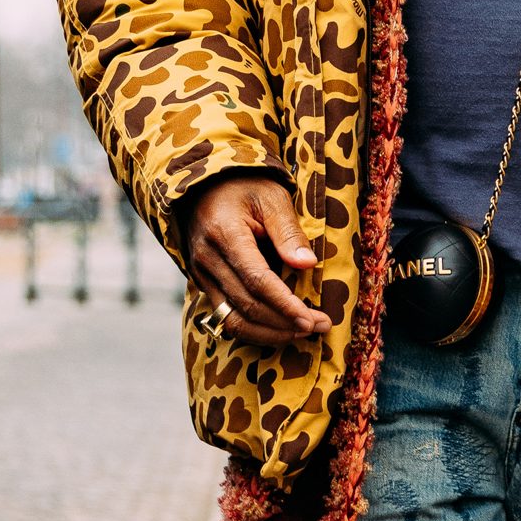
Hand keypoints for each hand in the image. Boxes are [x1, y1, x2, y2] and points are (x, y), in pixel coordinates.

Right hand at [182, 175, 326, 347]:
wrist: (203, 186)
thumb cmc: (244, 187)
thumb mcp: (272, 198)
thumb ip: (289, 232)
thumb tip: (308, 264)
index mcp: (225, 234)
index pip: (257, 280)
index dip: (286, 305)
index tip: (312, 319)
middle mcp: (207, 259)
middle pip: (247, 305)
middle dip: (285, 322)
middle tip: (319, 326)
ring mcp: (201, 274)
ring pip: (233, 320)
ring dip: (269, 333)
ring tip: (301, 332)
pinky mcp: (203, 284)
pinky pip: (225, 317)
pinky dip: (253, 329)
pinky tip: (278, 329)